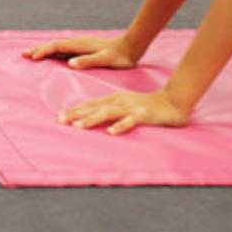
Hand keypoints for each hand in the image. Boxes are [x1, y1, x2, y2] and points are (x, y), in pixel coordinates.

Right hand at [22, 35, 136, 69]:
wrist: (130, 47)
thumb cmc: (119, 56)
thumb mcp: (105, 59)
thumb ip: (88, 61)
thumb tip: (70, 63)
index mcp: (79, 45)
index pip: (56, 47)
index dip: (43, 51)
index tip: (31, 57)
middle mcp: (77, 43)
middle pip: (53, 45)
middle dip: (39, 49)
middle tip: (24, 55)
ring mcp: (79, 45)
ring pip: (57, 47)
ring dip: (44, 50)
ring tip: (32, 54)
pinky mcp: (83, 49)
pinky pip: (63, 50)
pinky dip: (53, 52)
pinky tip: (51, 56)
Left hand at [59, 89, 188, 134]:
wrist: (172, 102)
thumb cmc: (145, 106)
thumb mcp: (123, 105)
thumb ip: (108, 110)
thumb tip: (89, 118)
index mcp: (112, 99)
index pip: (89, 104)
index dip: (74, 109)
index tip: (58, 116)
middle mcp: (118, 101)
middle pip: (94, 107)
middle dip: (77, 114)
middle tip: (60, 121)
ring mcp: (130, 107)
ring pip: (108, 113)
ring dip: (93, 119)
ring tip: (79, 126)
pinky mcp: (143, 115)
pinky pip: (130, 121)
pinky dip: (120, 126)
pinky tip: (111, 132)